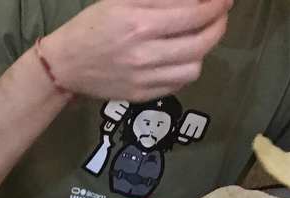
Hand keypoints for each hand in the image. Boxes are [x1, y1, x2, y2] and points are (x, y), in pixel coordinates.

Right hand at [44, 0, 230, 101]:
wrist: (64, 65)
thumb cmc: (92, 26)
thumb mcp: (121, 1)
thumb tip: (194, 0)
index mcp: (140, 24)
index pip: (193, 14)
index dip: (215, 5)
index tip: (224, 0)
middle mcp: (144, 53)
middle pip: (200, 42)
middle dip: (218, 26)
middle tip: (220, 17)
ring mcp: (143, 78)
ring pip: (194, 67)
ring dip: (204, 51)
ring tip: (200, 38)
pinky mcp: (141, 95)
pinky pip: (178, 84)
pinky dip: (187, 69)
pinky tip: (183, 58)